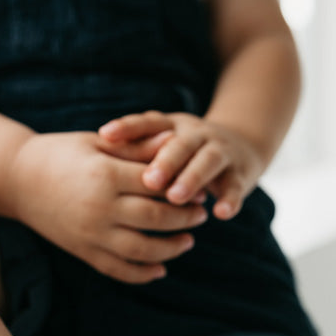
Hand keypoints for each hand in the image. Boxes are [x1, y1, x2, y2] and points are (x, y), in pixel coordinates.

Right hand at [7, 130, 208, 283]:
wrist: (17, 179)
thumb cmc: (62, 153)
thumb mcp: (99, 143)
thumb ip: (137, 147)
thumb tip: (176, 141)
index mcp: (104, 174)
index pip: (157, 184)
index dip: (184, 186)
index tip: (202, 187)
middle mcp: (98, 207)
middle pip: (155, 219)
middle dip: (184, 218)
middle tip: (201, 214)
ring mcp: (89, 234)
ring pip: (142, 250)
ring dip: (171, 249)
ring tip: (188, 241)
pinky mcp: (81, 251)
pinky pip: (117, 270)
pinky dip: (142, 274)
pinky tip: (161, 269)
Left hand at [97, 110, 265, 219]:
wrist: (241, 145)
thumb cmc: (184, 151)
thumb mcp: (162, 143)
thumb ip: (137, 148)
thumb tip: (94, 151)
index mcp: (173, 126)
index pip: (149, 122)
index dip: (128, 128)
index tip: (105, 135)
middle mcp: (198, 135)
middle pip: (181, 144)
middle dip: (165, 161)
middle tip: (148, 180)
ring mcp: (221, 152)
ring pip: (208, 162)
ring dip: (192, 179)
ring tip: (176, 198)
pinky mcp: (240, 173)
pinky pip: (235, 186)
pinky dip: (230, 199)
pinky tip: (221, 213)